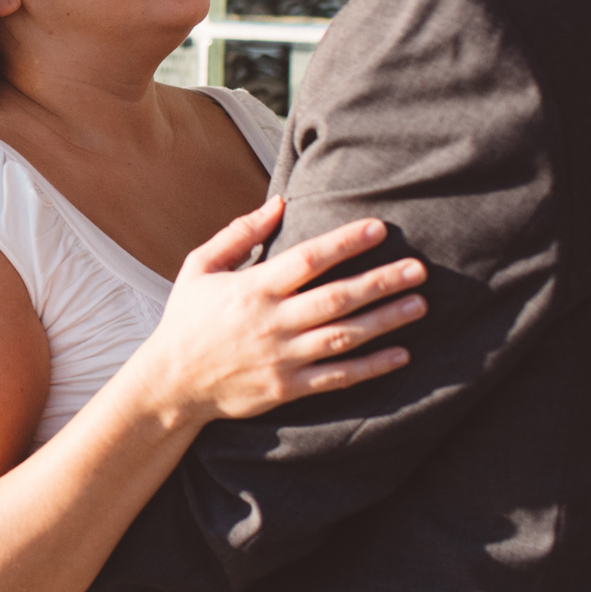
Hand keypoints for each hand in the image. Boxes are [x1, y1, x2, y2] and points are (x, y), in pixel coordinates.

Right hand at [139, 198, 424, 424]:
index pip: (308, 259)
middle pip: (336, 298)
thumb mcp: (200, 266)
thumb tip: (280, 202)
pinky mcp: (288, 389)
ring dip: (385, 321)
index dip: (345, 243)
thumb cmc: (186, 319)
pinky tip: (401, 354)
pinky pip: (337, 377)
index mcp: (252, 288)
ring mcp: (282, 358)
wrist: (171, 384)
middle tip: (418, 269)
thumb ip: (240, 234)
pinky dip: (371, 367)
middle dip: (380, 282)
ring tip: (418, 304)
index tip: (378, 229)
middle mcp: (271, 322)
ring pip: (344, 337)